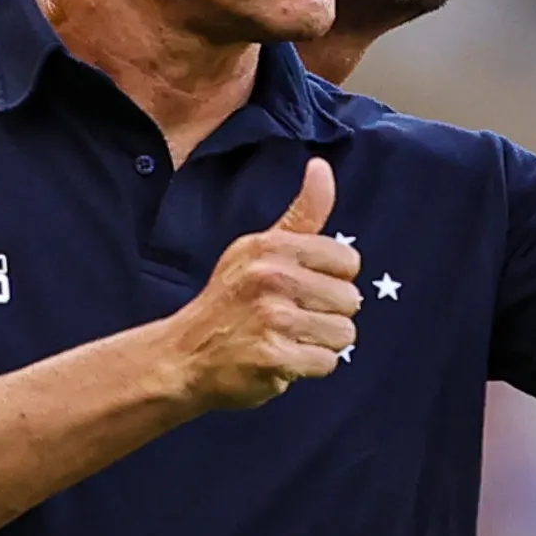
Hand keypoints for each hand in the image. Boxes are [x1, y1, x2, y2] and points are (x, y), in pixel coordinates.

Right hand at [168, 157, 361, 409]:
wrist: (184, 357)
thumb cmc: (230, 300)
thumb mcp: (259, 248)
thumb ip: (301, 214)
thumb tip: (322, 167)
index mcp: (271, 246)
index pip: (349, 261)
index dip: (332, 280)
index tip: (302, 289)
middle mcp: (272, 277)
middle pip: (351, 300)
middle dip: (327, 315)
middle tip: (290, 319)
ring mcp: (272, 318)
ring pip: (344, 334)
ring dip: (320, 343)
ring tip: (287, 339)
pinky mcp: (273, 357)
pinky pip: (327, 363)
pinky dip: (308, 368)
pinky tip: (281, 360)